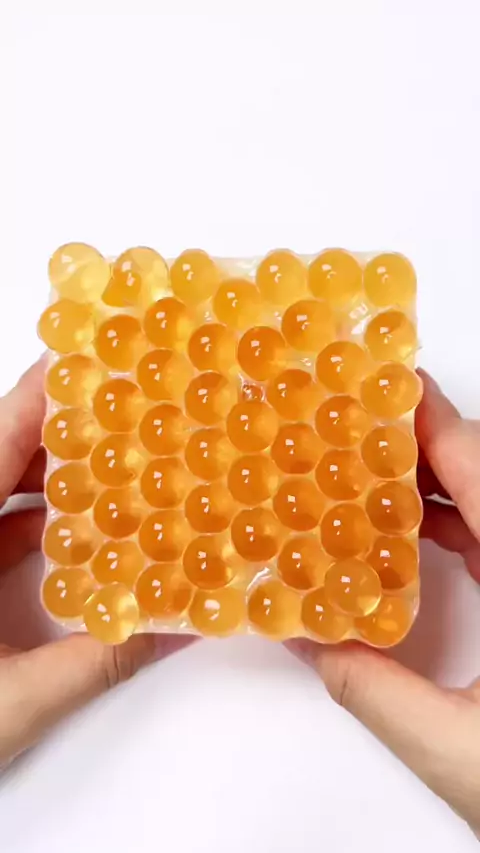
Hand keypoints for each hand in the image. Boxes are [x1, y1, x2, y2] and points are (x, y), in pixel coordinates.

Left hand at [0, 358, 195, 765]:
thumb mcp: (14, 701)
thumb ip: (98, 660)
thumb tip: (177, 627)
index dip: (38, 394)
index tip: (86, 357)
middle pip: (0, 456)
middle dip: (62, 433)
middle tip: (126, 410)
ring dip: (52, 477)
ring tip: (115, 464)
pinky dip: (35, 520)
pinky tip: (82, 531)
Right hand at [287, 371, 479, 836]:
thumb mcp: (459, 751)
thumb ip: (373, 690)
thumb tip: (305, 640)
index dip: (434, 423)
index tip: (382, 388)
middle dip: (417, 447)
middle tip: (349, 431)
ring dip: (428, 485)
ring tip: (362, 474)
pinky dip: (446, 522)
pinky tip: (402, 530)